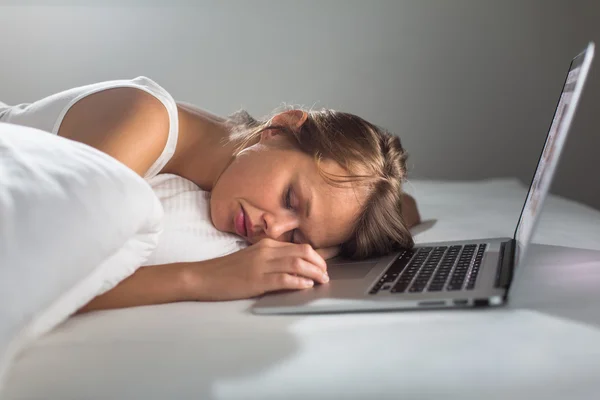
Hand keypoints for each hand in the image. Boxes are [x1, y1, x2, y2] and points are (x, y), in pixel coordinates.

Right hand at [190, 238, 336, 300]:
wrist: (203, 277)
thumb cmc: (227, 270)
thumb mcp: (252, 258)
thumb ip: (272, 259)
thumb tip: (295, 266)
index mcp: (267, 244)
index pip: (300, 246)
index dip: (317, 256)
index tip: (325, 265)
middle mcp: (266, 251)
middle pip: (303, 252)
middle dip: (320, 264)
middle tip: (326, 276)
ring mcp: (261, 265)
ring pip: (297, 264)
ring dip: (314, 273)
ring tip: (322, 281)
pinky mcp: (257, 280)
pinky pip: (284, 279)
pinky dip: (299, 282)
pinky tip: (306, 286)